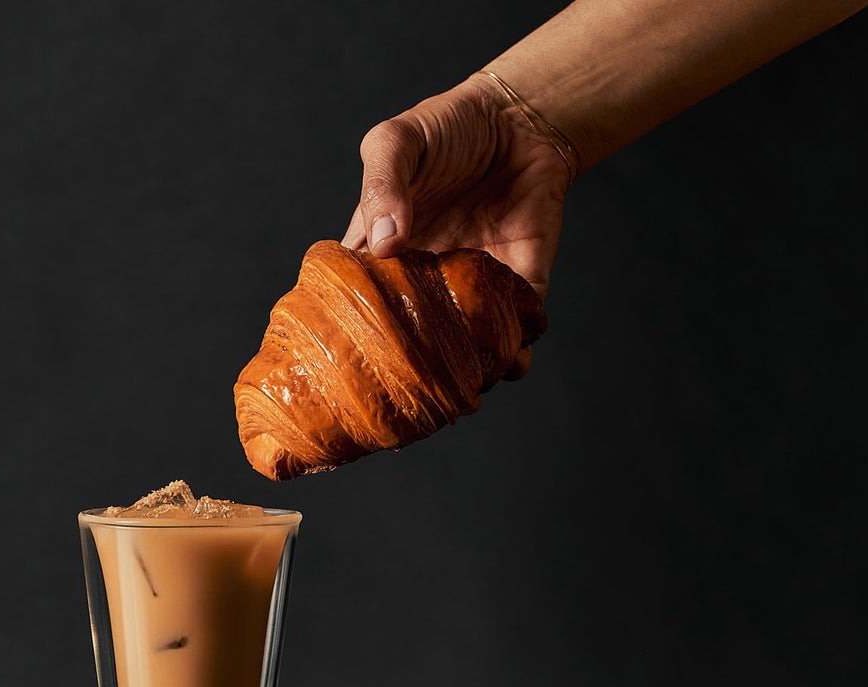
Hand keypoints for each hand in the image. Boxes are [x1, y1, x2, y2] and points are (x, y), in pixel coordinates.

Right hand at [341, 74, 571, 378]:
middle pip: (412, 334)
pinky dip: (518, 350)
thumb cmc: (447, 127)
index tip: (347, 357)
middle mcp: (425, 277)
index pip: (360, 300)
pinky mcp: (520, 278)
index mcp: (385, 251)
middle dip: (409, 365)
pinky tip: (513, 362)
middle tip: (406, 387)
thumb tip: (386, 239)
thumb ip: (382, 184)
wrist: (520, 118)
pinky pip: (519, 324)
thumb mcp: (397, 142)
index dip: (352, 330)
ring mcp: (471, 283)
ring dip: (465, 369)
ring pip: (464, 342)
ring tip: (463, 386)